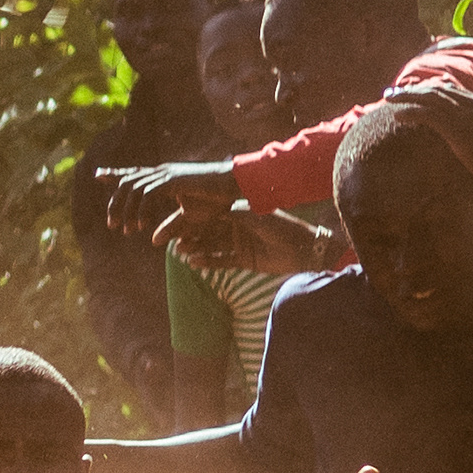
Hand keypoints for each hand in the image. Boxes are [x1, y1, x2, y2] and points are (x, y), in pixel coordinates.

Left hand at [97, 160, 240, 236]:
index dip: (115, 173)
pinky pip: (148, 193)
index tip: (98, 174)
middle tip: (112, 226)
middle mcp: (162, 173)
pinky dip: (142, 210)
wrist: (236, 188)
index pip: (134, 174)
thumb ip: (170, 226)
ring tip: (126, 230)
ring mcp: (167, 174)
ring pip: (134, 188)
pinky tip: (142, 225)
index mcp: (164, 177)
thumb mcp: (189, 217)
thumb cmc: (217, 201)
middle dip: (115, 203)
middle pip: (127, 182)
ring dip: (126, 210)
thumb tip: (153, 240)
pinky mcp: (173, 179)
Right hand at [154, 202, 333, 279]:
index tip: (174, 218)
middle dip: (186, 234)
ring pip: (210, 246)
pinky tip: (194, 262)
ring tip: (179, 250)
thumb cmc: (283, 228)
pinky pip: (221, 261)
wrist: (306, 251)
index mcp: (238, 211)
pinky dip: (208, 262)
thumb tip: (210, 210)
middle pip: (205, 230)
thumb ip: (234, 214)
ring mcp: (238, 244)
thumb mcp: (256, 217)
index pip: (208, 213)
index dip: (191, 216)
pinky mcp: (243, 260)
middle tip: (166, 239)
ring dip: (194, 248)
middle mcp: (236, 226)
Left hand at [381, 77, 472, 202]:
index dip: (429, 89)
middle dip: (413, 90)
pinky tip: (397, 116)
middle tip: (391, 92)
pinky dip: (411, 112)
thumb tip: (463, 138)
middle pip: (438, 90)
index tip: (411, 91)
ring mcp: (468, 115)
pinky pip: (429, 115)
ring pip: (431, 98)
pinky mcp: (459, 129)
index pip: (452, 90)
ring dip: (406, 97)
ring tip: (387, 100)